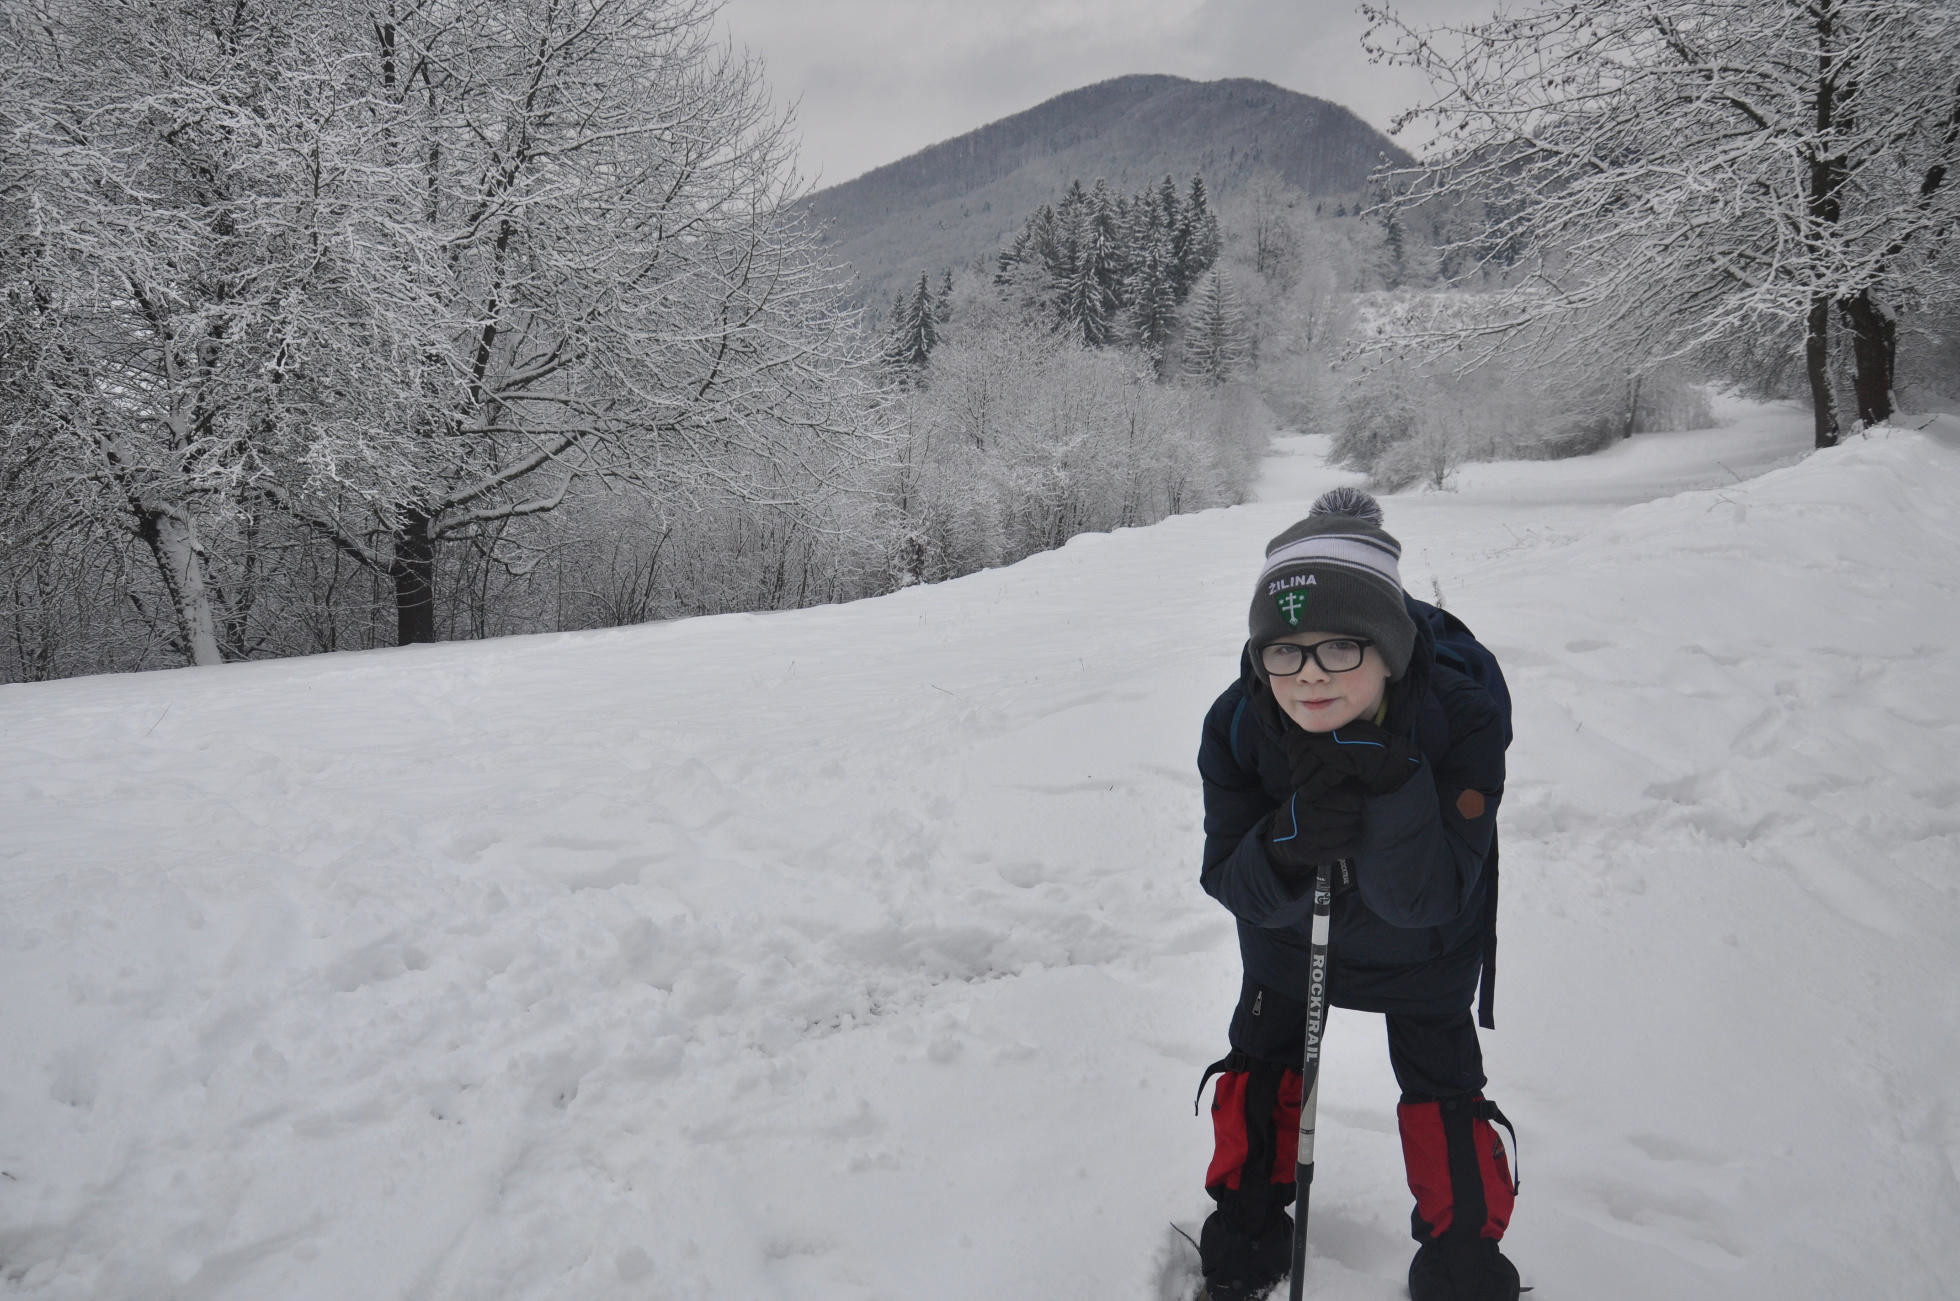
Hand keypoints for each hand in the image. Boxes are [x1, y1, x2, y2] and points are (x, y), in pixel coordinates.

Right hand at [1264, 769, 1365, 875]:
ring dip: (1354, 830)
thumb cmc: (1301, 813)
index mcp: (1303, 799)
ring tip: (1352, 827)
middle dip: (1355, 815)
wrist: (1281, 839)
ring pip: (1346, 833)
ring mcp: (1307, 838)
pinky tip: (1350, 841)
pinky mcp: (1313, 856)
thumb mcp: (1307, 796)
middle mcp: (1303, 818)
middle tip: (1356, 815)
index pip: (1340, 799)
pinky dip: (1352, 845)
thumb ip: (1328, 792)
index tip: (1357, 802)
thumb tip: (1361, 792)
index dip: (1354, 800)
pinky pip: (1344, 850)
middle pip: (1346, 816)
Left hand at [1297, 718, 1422, 795]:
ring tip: (1301, 792)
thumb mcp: (1345, 746)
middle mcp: (1337, 731)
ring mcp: (1343, 743)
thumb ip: (1326, 745)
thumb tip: (1295, 749)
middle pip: (1301, 747)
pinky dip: (1314, 787)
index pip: (1300, 734)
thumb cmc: (1370, 760)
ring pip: (1309, 760)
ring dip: (1301, 778)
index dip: (1292, 751)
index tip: (1293, 766)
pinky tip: (1310, 796)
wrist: (1398, 764)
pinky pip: (1325, 775)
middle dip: (1295, 766)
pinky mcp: (1351, 760)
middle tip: (1296, 782)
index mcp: (1334, 726)